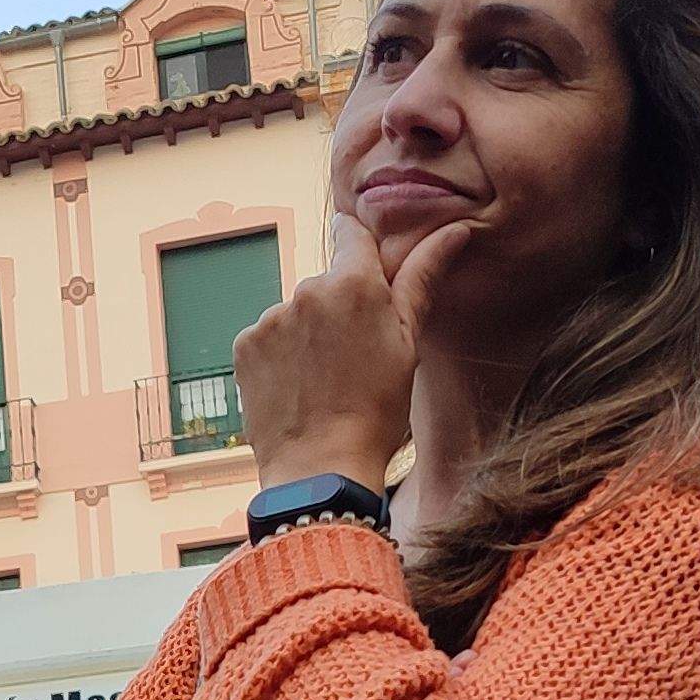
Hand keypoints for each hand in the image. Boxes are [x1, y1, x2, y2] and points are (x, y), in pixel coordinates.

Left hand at [231, 210, 478, 494]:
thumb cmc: (376, 412)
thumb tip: (454, 230)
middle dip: (338, 307)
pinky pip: (267, 337)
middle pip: (325, 281)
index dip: (360, 250)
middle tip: (352, 357)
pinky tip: (296, 388)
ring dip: (308, 334)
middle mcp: (307, 289)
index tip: (364, 277)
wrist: (320, 469)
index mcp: (354, 283)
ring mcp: (271, 317)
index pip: (351, 232)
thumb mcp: (409, 343)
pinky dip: (280, 356)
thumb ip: (423, 278)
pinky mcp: (245, 345)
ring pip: (295, 312)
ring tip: (323, 380)